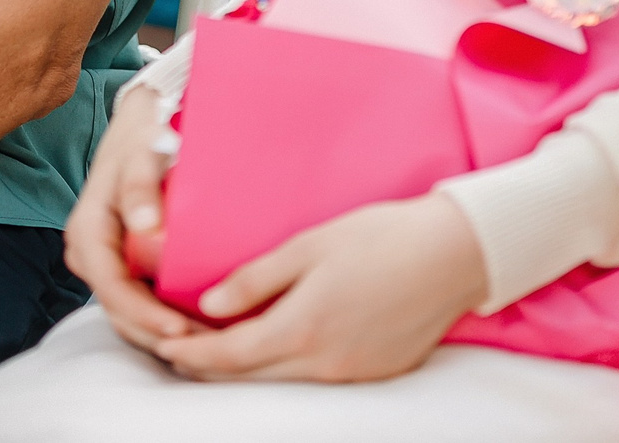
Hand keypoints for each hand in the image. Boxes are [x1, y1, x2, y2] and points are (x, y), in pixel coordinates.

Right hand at [62, 88, 206, 351]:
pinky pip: (141, 302)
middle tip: (208, 349)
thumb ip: (140, 186)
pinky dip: (167, 318)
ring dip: (165, 334)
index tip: (183, 328)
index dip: (145, 315)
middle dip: (159, 335)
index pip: (112, 289)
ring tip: (211, 346)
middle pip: (120, 312)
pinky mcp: (124, 265)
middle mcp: (91, 255)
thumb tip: (145, 226)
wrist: (142, 124)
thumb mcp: (140, 152)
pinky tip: (202, 325)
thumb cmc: (143, 137)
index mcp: (87, 233)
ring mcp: (106, 263)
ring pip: (129, 314)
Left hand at [152, 193, 485, 382]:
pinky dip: (285, 366)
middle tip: (177, 348)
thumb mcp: (309, 247)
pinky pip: (315, 379)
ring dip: (246, 367)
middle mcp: (326, 363)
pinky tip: (276, 345)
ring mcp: (352, 373)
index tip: (164, 344)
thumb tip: (208, 305)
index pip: (230, 356)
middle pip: (251, 377)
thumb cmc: (381, 237)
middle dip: (209, 365)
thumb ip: (256, 279)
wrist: (454, 254)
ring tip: (217, 347)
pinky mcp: (374, 371)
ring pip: (282, 381)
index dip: (192, 353)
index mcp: (304, 329)